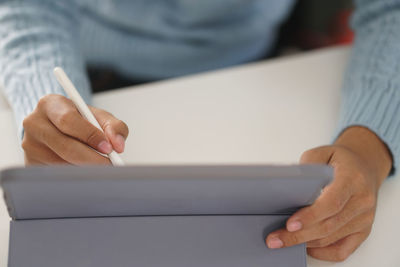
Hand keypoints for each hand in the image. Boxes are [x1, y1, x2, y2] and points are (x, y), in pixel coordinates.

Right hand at [22, 94, 128, 164]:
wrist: (58, 128)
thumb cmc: (80, 121)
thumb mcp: (98, 117)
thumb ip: (114, 126)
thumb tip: (118, 145)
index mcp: (50, 104)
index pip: (68, 120)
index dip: (90, 135)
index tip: (108, 148)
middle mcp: (35, 123)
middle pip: (65, 146)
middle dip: (92, 158)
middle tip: (110, 164)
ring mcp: (30, 146)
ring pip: (63, 163)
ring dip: (86, 168)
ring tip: (99, 164)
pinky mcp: (31, 164)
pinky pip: (58, 174)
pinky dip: (76, 174)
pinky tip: (84, 168)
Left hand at [265, 126, 391, 261]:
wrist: (364, 166)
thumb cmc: (340, 160)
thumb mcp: (321, 153)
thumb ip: (307, 168)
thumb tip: (289, 187)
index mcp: (353, 179)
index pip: (332, 203)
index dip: (310, 216)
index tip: (290, 224)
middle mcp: (362, 200)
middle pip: (329, 225)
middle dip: (299, 235)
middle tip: (275, 239)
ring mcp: (364, 218)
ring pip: (332, 238)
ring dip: (306, 243)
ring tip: (283, 241)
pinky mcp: (363, 230)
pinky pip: (343, 250)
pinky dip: (322, 252)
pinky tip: (306, 247)